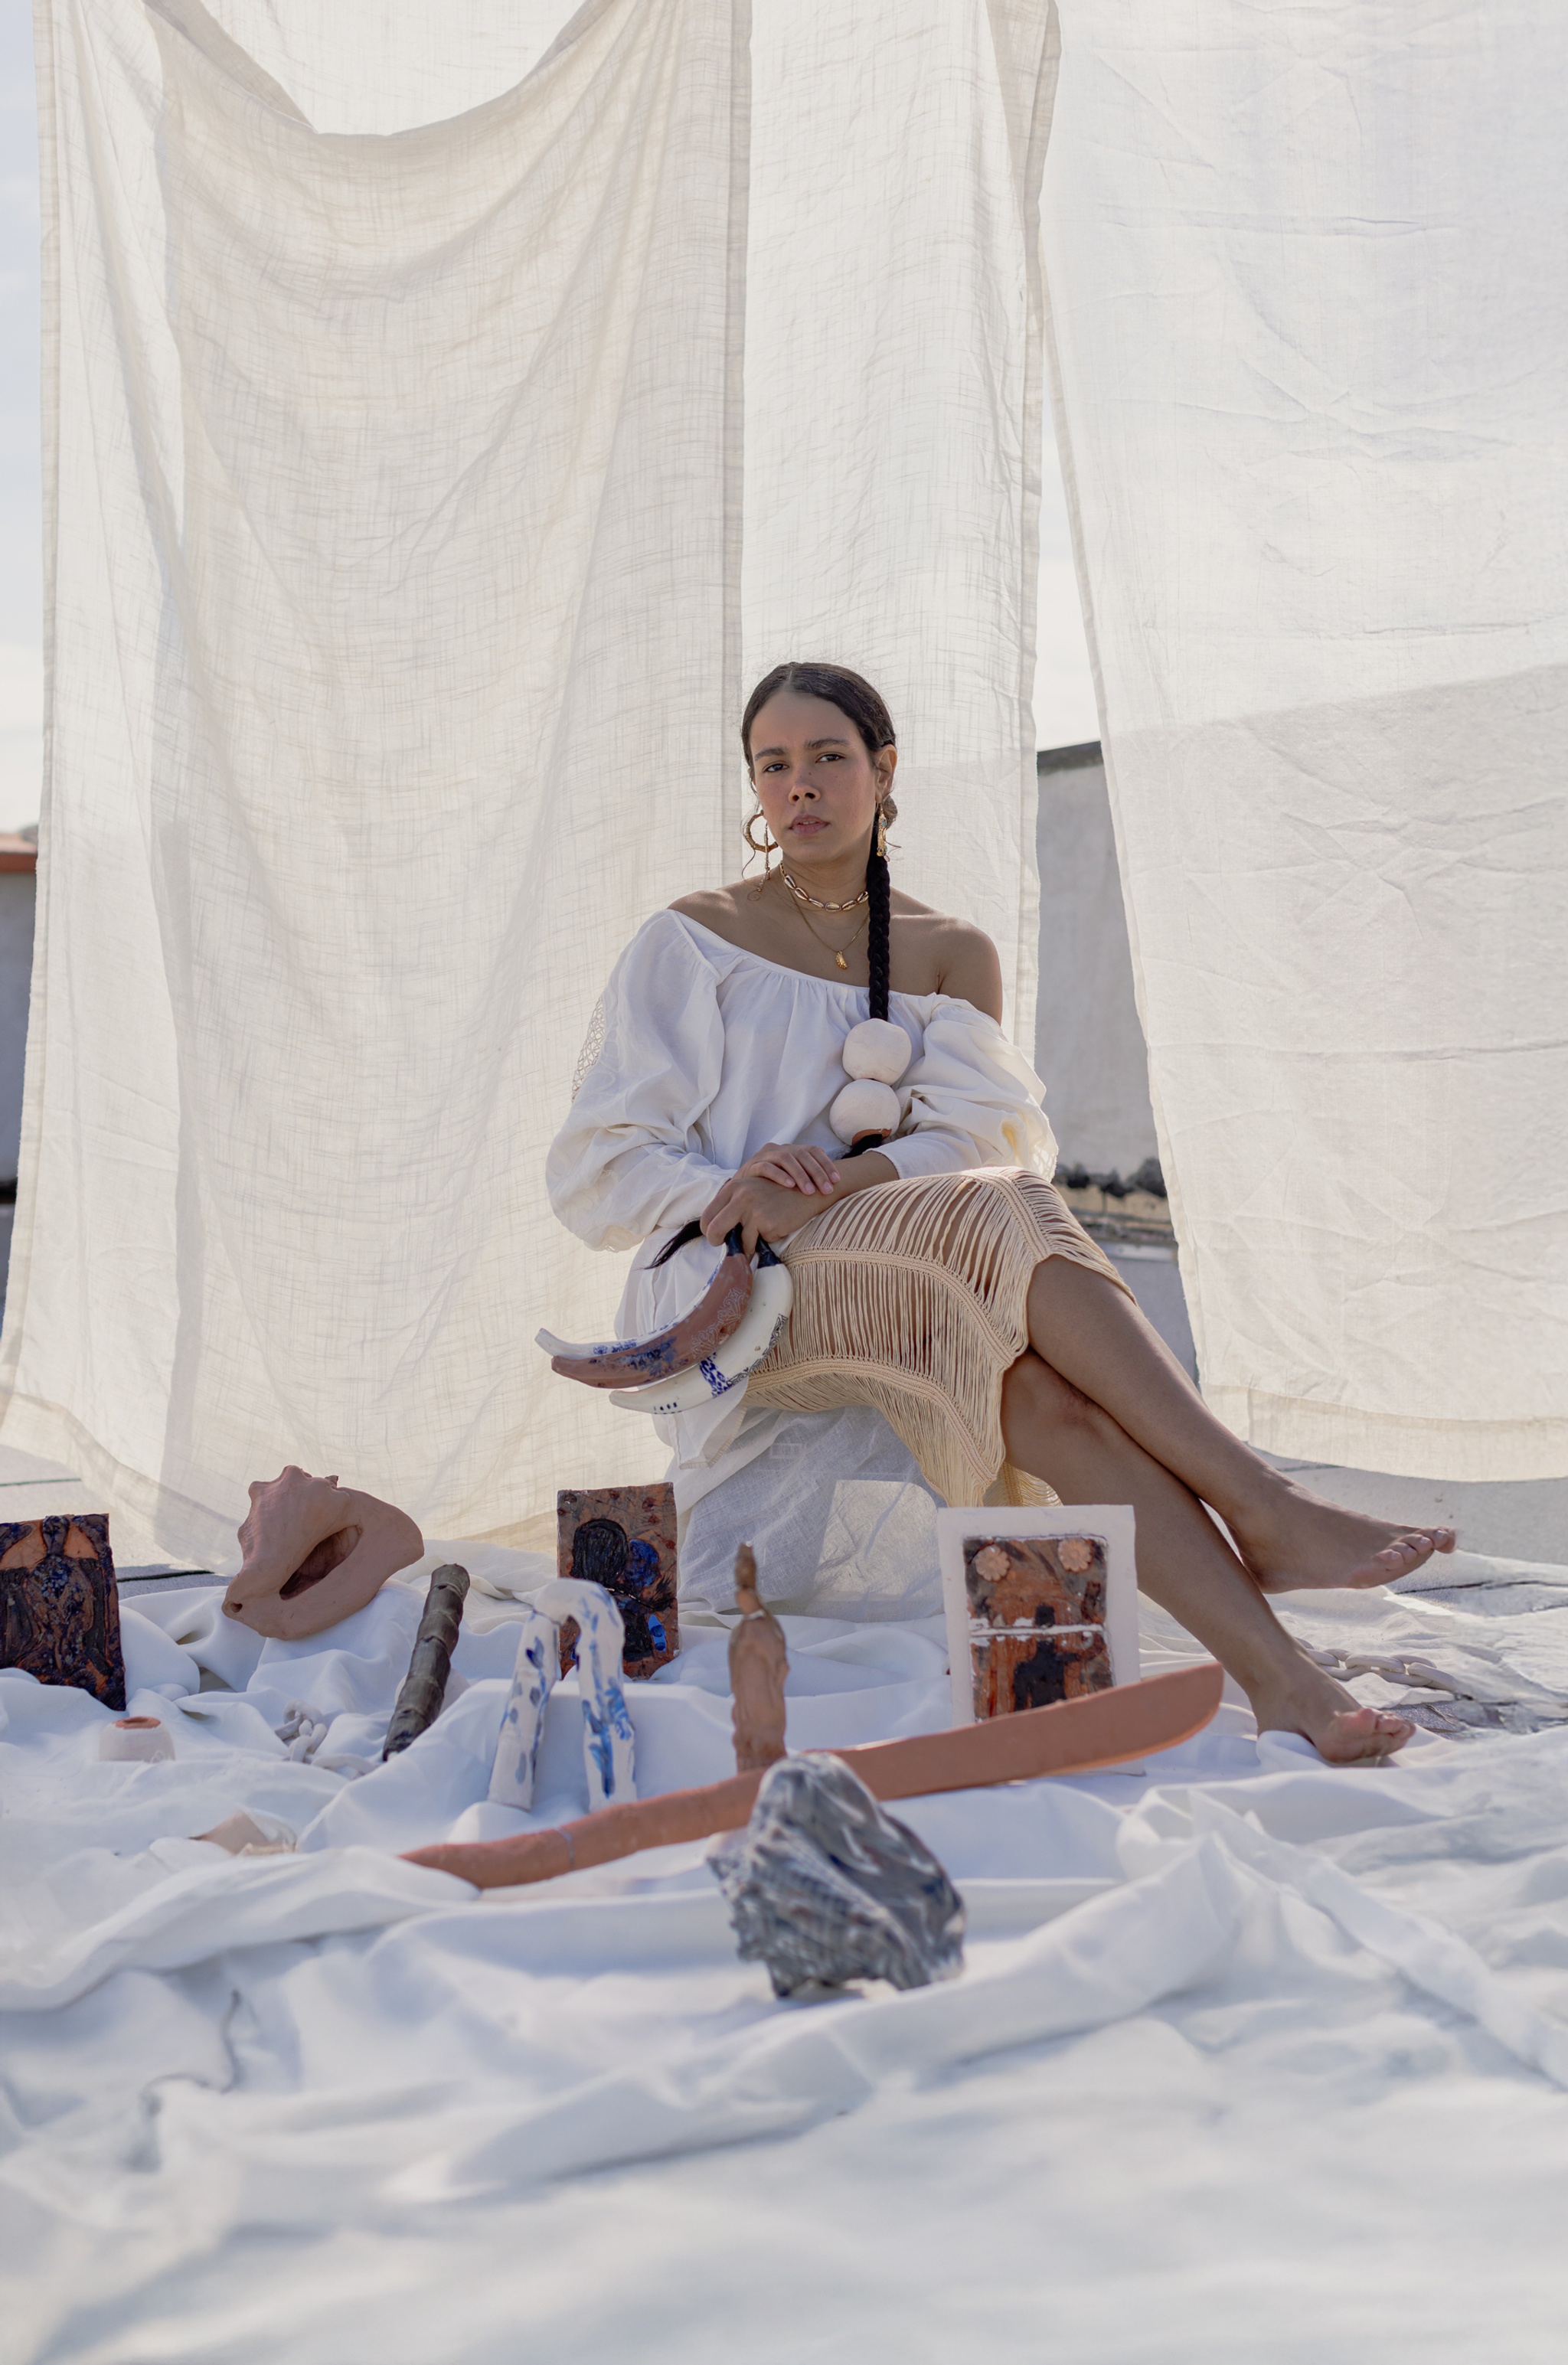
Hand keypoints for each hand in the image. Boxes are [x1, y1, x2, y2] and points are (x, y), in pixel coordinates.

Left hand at [700, 1171, 827, 1252]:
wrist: (808, 1191)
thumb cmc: (778, 1194)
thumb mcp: (752, 1192)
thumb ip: (734, 1205)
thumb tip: (718, 1231)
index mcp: (734, 1187)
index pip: (707, 1215)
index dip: (709, 1231)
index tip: (717, 1237)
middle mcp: (741, 1196)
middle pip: (714, 1230)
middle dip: (718, 1243)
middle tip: (727, 1248)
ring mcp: (754, 1210)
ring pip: (740, 1241)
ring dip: (748, 1246)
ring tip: (761, 1236)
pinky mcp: (767, 1223)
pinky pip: (760, 1242)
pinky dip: (767, 1240)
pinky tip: (777, 1227)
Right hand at [736, 1140, 839, 1195]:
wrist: (741, 1188)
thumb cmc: (772, 1186)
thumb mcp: (792, 1180)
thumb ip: (808, 1179)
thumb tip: (834, 1187)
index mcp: (792, 1150)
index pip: (814, 1151)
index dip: (827, 1164)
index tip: (837, 1180)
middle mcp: (780, 1149)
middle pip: (802, 1155)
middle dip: (817, 1172)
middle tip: (827, 1189)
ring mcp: (765, 1155)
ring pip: (786, 1159)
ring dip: (800, 1175)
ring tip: (809, 1191)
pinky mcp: (752, 1165)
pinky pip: (767, 1167)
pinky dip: (779, 1175)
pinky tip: (789, 1186)